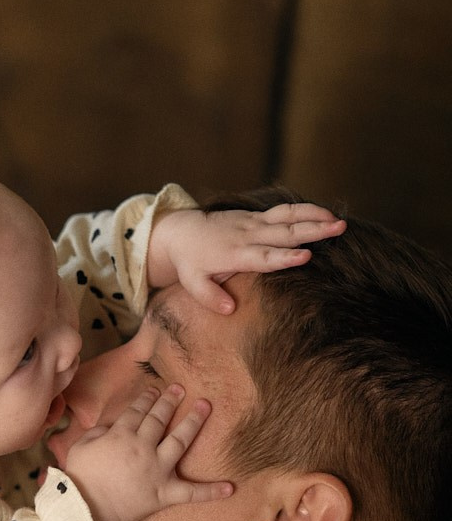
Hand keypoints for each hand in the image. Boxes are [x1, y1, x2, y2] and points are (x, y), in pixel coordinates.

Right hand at [59, 385, 231, 520]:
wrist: (88, 508)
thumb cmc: (80, 477)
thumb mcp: (80, 446)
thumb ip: (98, 432)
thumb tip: (112, 427)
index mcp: (121, 435)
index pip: (137, 411)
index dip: (147, 399)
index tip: (155, 389)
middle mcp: (143, 447)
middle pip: (159, 419)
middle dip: (170, 401)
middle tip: (180, 389)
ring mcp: (158, 469)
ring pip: (180, 441)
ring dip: (193, 422)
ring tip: (204, 406)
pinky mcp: (165, 493)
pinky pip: (192, 493)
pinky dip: (211, 492)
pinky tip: (231, 486)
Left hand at [148, 204, 346, 311]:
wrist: (181, 231)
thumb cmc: (190, 262)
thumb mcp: (192, 283)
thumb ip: (209, 297)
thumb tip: (229, 310)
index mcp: (235, 254)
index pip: (264, 256)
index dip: (285, 256)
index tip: (307, 256)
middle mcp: (248, 235)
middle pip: (285, 233)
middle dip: (312, 230)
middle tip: (338, 229)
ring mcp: (254, 223)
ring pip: (288, 217)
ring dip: (314, 215)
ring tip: (339, 220)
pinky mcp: (257, 216)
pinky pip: (284, 211)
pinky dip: (306, 210)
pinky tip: (326, 213)